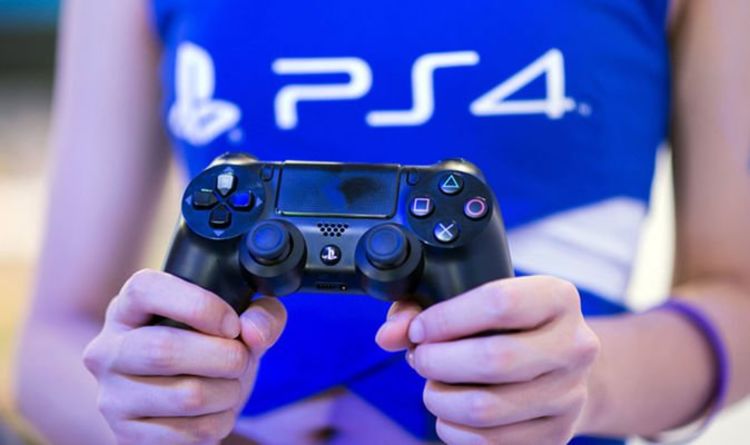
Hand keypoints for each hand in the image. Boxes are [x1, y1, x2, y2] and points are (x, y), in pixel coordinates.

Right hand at [83, 269, 285, 444]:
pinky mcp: (126, 435)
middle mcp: (108, 350)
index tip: (232, 324)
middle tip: (240, 360)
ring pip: (187, 397)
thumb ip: (260, 315)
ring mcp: (112, 396)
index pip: (146, 290)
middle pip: (164, 350)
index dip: (199, 305)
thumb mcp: (234, 327)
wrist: (177, 410)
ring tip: (229, 387)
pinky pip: (189, 433)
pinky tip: (214, 413)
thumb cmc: (205, 355)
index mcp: (128, 309)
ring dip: (228, 393)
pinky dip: (219, 424)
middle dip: (224, 357)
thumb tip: (255, 332)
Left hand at [376, 276, 599, 444]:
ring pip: (485, 408)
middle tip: (420, 358)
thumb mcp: (473, 301)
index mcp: (558, 298)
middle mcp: (575, 346)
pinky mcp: (557, 436)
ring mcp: (569, 396)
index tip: (420, 329)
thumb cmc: (506, 328)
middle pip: (493, 359)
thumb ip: (422, 308)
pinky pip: (489, 443)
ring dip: (439, 398)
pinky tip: (449, 412)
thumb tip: (388, 335)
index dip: (446, 318)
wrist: (561, 370)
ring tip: (432, 385)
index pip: (499, 302)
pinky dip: (453, 430)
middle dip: (437, 361)